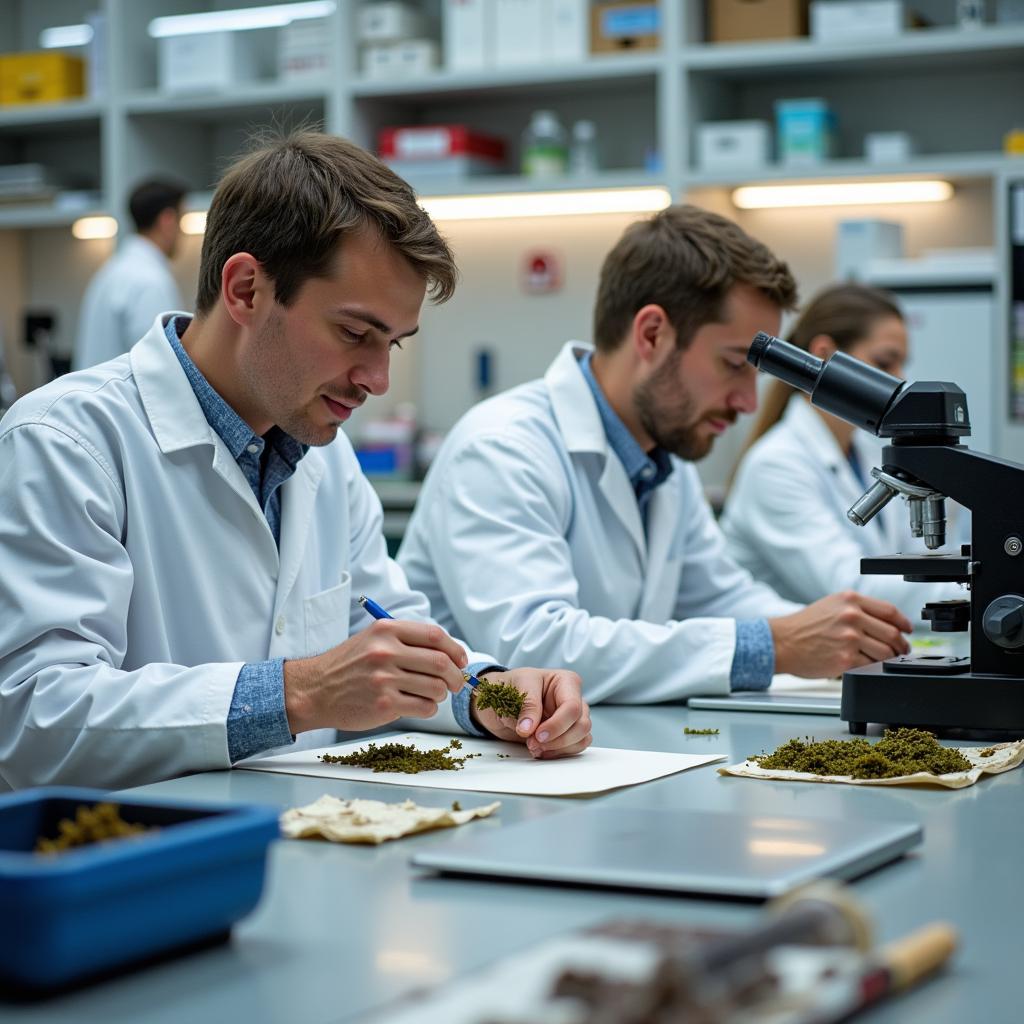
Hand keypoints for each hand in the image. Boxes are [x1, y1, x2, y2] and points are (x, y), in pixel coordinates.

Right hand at [283, 619, 468, 732]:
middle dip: (455, 676)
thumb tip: (448, 652)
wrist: (315, 690)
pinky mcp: (384, 704)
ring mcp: (384, 679)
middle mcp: (385, 652)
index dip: (455, 649)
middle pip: (441, 663)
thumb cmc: (348, 666)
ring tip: (431, 695)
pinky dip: (429, 709)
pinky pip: (424, 707)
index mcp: (386, 630)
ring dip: (441, 694)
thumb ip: (406, 640)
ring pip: (436, 687)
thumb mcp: (373, 639)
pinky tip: (419, 705)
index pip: (435, 635)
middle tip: (455, 683)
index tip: (460, 660)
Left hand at [472, 669, 591, 758]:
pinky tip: (541, 750)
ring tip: (534, 747)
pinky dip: (559, 753)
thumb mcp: (517, 687)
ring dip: (558, 748)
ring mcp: (571, 718)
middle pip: (581, 725)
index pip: (572, 707)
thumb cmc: (511, 686)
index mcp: (566, 682)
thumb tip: (529, 728)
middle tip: (533, 742)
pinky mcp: (566, 733)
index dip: (556, 725)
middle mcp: (573, 699)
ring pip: (581, 738)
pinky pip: (575, 747)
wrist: (500, 701)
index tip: (537, 734)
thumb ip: (527, 705)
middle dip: (558, 739)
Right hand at [769, 591, 911, 677]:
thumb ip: (858, 609)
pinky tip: (870, 666)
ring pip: (885, 652)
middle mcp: (851, 616)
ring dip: (890, 659)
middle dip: (901, 645)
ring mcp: (849, 638)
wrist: (782, 642)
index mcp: (850, 600)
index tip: (907, 630)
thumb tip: (886, 623)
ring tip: (887, 660)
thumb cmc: (804, 626)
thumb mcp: (831, 605)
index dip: (904, 622)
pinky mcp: (845, 659)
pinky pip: (871, 666)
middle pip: (892, 633)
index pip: (889, 610)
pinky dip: (874, 668)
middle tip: (902, 650)